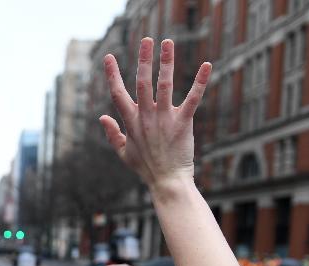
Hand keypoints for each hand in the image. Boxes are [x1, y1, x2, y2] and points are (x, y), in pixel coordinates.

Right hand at [99, 38, 210, 190]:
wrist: (167, 182)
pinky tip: (207, 65)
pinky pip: (192, 99)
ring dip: (166, 62)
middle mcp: (146, 118)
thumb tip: (101, 117)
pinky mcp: (182, 123)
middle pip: (142, 83)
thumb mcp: (123, 152)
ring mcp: (164, 119)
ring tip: (167, 42)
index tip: (108, 58)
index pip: (118, 94)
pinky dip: (200, 82)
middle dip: (143, 60)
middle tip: (145, 40)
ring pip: (163, 86)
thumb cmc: (146, 167)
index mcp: (131, 122)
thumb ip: (112, 133)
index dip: (112, 75)